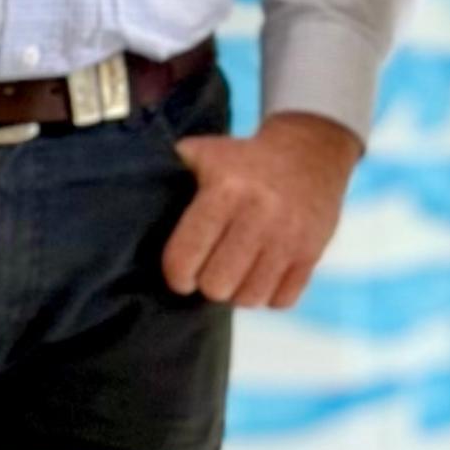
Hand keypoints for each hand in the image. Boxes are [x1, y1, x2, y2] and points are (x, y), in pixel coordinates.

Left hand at [163, 109, 359, 310]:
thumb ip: (172, 173)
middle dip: (208, 283)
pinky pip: (282, 300)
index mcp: (225, 190)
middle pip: (217, 285)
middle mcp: (258, 214)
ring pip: (250, 298)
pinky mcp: (313, 252)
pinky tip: (262, 275)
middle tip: (210, 271)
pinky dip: (268, 295)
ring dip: (239, 292)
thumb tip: (135, 199)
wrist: (310, 150)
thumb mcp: (206, 153)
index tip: (181, 273)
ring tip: (237, 273)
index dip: (177, 275)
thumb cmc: (245, 159)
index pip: (186, 256)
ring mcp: (289, 237)